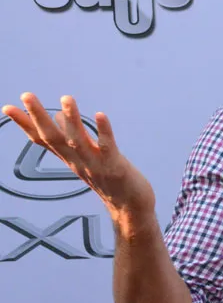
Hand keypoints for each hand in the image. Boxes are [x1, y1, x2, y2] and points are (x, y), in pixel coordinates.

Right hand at [1, 93, 154, 220]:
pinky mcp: (115, 167)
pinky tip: (100, 114)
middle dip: (39, 117)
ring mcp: (95, 165)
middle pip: (53, 138)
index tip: (7, 107)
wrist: (130, 208)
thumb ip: (72, 138)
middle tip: (26, 95)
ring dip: (72, 120)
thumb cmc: (109, 180)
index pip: (42, 139)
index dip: (25, 124)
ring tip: (66, 98)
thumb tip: (58, 117)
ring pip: (78, 141)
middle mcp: (77, 161)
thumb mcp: (85, 157)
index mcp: (69, 158)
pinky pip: (108, 147)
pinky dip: (104, 131)